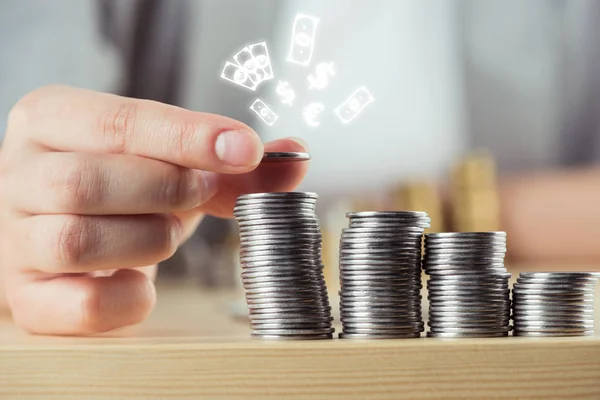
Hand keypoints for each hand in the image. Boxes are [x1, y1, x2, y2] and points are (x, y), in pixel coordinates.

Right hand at [0, 86, 307, 334]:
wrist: (67, 227)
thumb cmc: (122, 186)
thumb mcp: (169, 159)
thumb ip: (231, 161)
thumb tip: (296, 156)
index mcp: (49, 120)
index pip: (116, 122)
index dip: (187, 137)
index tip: (246, 149)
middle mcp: (17, 176)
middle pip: (86, 182)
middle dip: (167, 191)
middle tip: (202, 193)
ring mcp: (15, 242)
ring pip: (78, 241)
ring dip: (150, 239)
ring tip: (165, 230)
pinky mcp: (29, 296)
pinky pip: (82, 305)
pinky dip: (131, 296)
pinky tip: (145, 278)